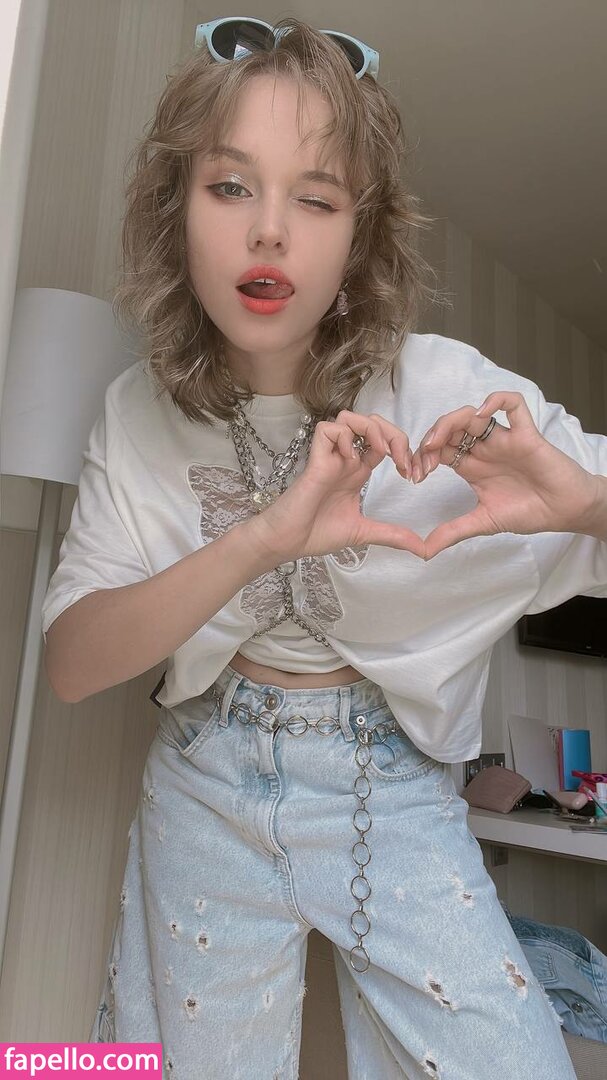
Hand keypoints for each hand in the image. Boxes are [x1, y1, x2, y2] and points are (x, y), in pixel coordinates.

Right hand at [243, 409, 425, 562]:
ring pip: (349, 418)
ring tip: (379, 453)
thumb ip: (393, 535)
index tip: (409, 475)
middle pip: (372, 423)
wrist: (288, 542)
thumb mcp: (365, 533)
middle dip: (393, 434)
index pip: (384, 442)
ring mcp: (330, 457)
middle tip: (400, 460)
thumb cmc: (316, 533)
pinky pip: (327, 429)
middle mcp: (345, 459)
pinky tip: (350, 460)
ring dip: (370, 429)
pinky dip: (343, 438)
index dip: (402, 450)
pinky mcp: (315, 460)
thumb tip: (422, 549)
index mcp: (358, 471)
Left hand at [409, 390, 600, 559]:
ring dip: (450, 421)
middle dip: (430, 438)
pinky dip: (496, 400)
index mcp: (472, 466)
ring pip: (472, 414)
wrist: (564, 512)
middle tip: (423, 458)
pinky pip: (513, 404)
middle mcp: (484, 449)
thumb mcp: (483, 523)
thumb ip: (453, 532)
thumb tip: (425, 550)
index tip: (415, 475)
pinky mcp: (526, 434)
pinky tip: (482, 415)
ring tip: (439, 440)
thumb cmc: (529, 512)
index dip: (422, 456)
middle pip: (450, 428)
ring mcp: (504, 439)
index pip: (439, 449)